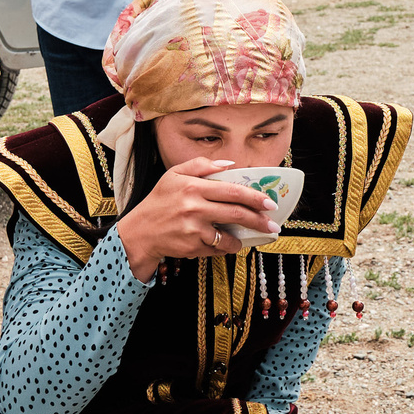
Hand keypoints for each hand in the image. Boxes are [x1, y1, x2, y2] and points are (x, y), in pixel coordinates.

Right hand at [116, 158, 280, 282]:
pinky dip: (223, 247)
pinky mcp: (192, 247)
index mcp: (193, 186)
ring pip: (228, 236)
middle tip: (273, 224)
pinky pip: (216, 248)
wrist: (140, 232)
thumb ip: (201, 165)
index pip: (232, 190)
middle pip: (236, 214)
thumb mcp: (174, 175)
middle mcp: (194, 207)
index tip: (269, 202)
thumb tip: (229, 164)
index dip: (254, 197)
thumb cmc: (159, 201)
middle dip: (259, 220)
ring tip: (248, 236)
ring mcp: (193, 229)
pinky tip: (223, 243)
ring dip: (241, 238)